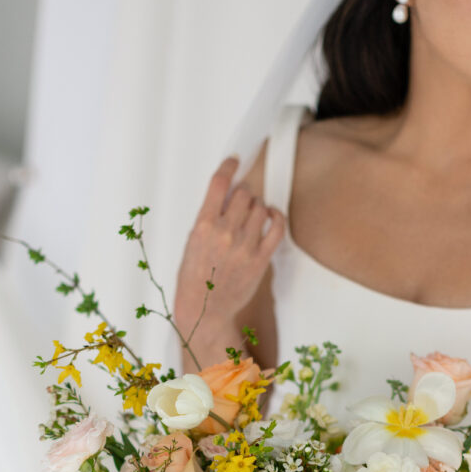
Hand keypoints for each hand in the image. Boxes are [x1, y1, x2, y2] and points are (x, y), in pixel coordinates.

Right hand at [174, 156, 284, 340]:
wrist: (205, 311)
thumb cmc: (195, 279)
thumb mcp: (192, 243)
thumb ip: (209, 218)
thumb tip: (226, 197)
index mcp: (203, 226)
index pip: (219, 184)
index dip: (228, 167)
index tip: (234, 161)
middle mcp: (225, 233)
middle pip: (244, 194)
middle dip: (243, 194)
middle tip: (240, 202)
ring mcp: (245, 246)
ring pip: (260, 208)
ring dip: (257, 206)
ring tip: (252, 215)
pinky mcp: (261, 259)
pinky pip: (278, 227)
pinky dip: (277, 216)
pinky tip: (272, 216)